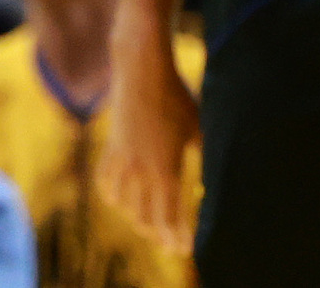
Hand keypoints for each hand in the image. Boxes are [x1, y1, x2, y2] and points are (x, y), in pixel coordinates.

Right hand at [100, 36, 198, 254]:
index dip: (177, 237)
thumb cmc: (176, 97)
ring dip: (136, 219)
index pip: (169, 217)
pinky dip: (113, 196)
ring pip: (124, 205)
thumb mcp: (197, 128)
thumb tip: (214, 180)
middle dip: (159, 234)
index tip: (185, 248)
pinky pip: (106, 183)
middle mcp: (140, 171)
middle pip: (145, 218)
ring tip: (149, 225)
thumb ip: (205, 156)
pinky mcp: (110, 148)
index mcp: (165, 170)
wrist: (141, 70)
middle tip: (171, 242)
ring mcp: (121, 160)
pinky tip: (121, 200)